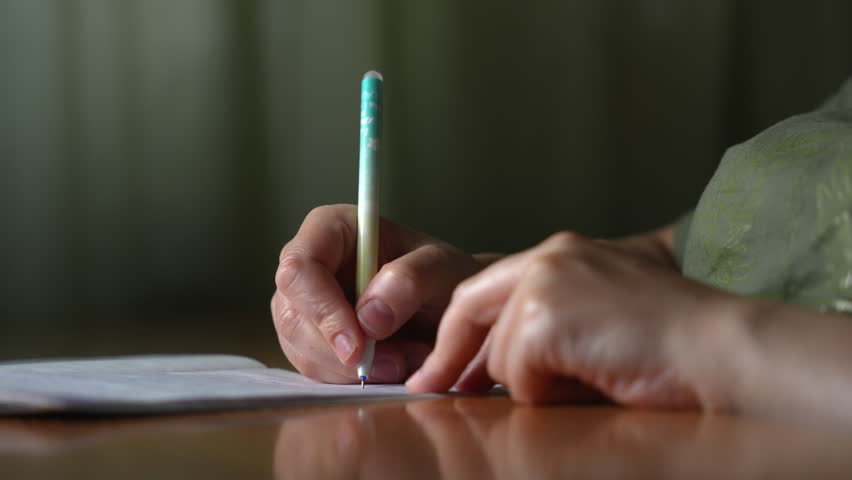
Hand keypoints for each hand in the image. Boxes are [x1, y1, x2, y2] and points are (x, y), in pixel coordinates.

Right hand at [271, 204, 488, 382]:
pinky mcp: (309, 339)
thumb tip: (368, 316)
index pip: (299, 268)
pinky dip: (351, 380)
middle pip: (292, 316)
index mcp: (331, 228)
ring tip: (406, 360)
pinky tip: (390, 368)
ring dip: (352, 370)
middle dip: (341, 352)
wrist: (448, 308)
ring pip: (300, 349)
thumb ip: (411, 280)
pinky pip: (314, 370)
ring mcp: (303, 305)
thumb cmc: (443, 276)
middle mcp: (308, 264)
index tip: (359, 347)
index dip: (322, 310)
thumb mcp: (443, 268)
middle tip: (397, 364)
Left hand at [406, 231, 731, 406]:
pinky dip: (551, 393)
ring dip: (538, 383)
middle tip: (431, 386)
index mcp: (561, 253)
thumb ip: (545, 327)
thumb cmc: (670, 343)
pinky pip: (519, 378)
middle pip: (471, 311)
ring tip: (594, 374)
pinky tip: (596, 377)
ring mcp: (543, 283)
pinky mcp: (543, 317)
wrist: (719, 346)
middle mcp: (547, 256)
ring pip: (502, 357)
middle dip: (451, 356)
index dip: (457, 331)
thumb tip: (491, 368)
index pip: (485, 289)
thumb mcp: (594, 319)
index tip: (439, 365)